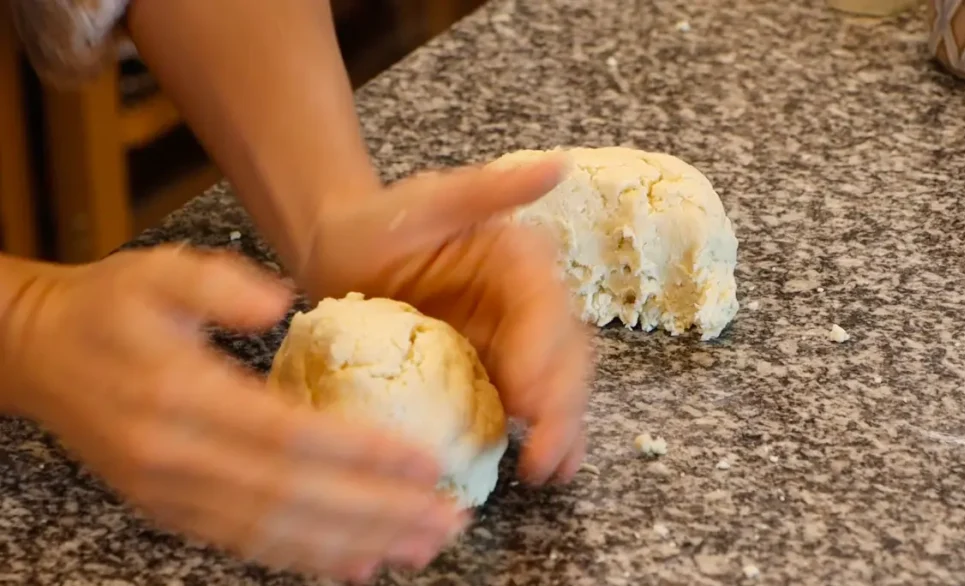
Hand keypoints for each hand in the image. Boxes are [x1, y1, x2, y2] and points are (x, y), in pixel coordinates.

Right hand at [0, 246, 466, 581]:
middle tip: (447, 519)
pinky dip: (305, 558)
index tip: (428, 462)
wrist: (37, 353)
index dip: (363, 453)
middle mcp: (176, 460)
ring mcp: (170, 496)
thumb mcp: (156, 271)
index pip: (288, 435)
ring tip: (420, 547)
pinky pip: (246, 543)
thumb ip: (217, 284)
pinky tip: (356, 565)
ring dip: (354, 545)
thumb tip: (282, 302)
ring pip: (274, 533)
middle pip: (293, 497)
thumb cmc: (108, 307)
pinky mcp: (171, 510)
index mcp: (180, 396)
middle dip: (377, 513)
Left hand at [298, 158, 593, 485]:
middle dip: (560, 406)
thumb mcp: (427, 202)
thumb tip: (556, 166)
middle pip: (563, 355)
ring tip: (551, 471)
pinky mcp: (495, 367)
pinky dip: (540, 433)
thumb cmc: (376, 223)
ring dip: (560, 428)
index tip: (528, 400)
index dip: (544, 357)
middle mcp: (528, 299)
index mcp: (520, 258)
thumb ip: (489, 189)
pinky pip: (527, 402)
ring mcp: (514, 338)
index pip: (546, 310)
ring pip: (556, 384)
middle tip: (543, 456)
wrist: (339, 251)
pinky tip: (542, 467)